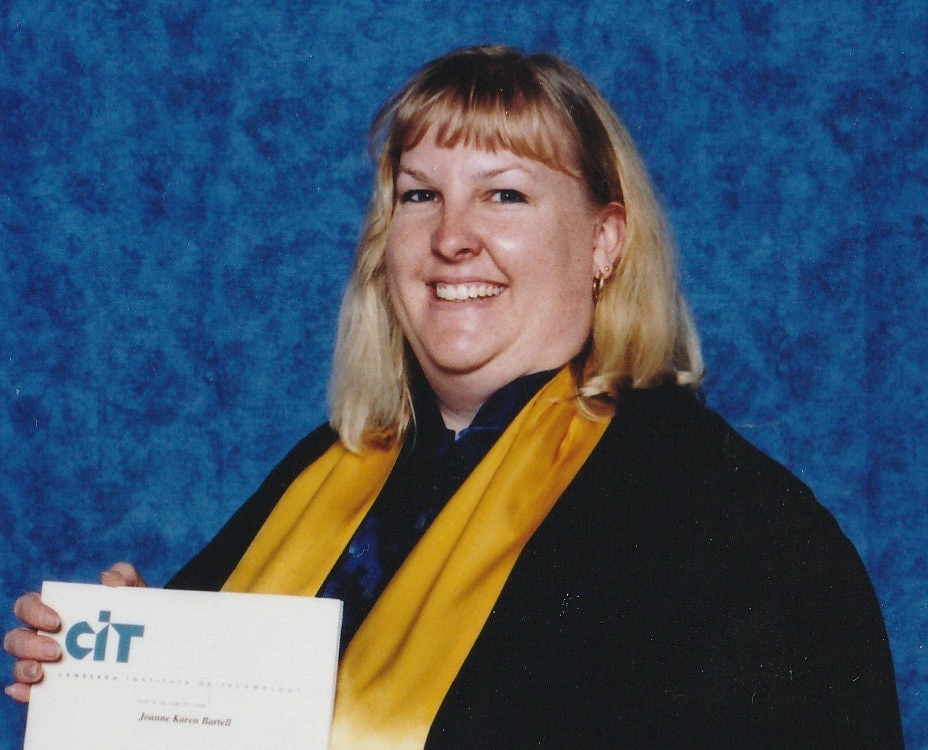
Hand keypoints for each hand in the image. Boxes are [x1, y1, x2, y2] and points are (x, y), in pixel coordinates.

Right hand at [3, 563, 145, 702]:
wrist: (146, 646)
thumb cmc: (130, 614)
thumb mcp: (132, 593)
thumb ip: (124, 576)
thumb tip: (107, 579)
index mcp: (54, 611)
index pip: (28, 605)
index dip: (34, 610)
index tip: (56, 621)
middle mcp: (43, 637)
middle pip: (17, 638)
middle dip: (30, 644)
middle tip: (56, 651)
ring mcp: (45, 664)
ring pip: (19, 665)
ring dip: (24, 668)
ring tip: (41, 673)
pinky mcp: (51, 688)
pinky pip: (28, 693)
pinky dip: (23, 692)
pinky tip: (27, 692)